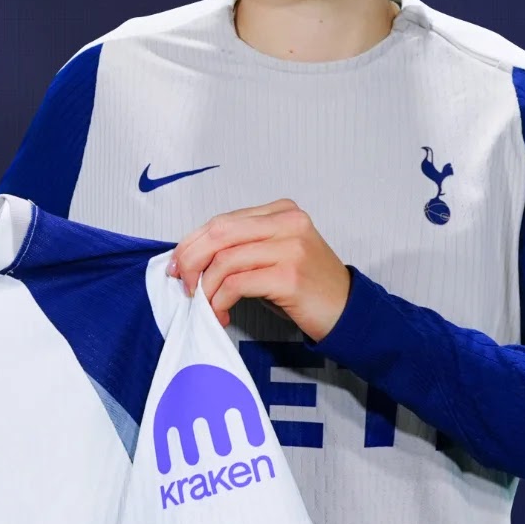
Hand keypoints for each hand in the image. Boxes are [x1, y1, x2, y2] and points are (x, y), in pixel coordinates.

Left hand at [168, 199, 350, 339]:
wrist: (347, 311)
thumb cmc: (306, 287)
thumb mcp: (275, 255)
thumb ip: (241, 246)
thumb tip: (191, 258)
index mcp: (281, 211)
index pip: (222, 220)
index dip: (191, 243)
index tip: (177, 266)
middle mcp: (288, 222)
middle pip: (219, 233)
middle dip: (191, 261)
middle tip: (184, 286)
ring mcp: (291, 247)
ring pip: (225, 260)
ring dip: (206, 288)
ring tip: (207, 307)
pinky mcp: (290, 276)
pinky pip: (237, 284)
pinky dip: (220, 300)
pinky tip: (222, 313)